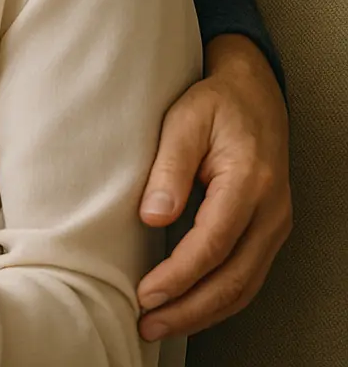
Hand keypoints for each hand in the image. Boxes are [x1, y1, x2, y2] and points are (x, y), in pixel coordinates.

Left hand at [136, 36, 291, 340]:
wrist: (253, 95)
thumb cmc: (213, 105)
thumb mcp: (183, 122)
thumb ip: (168, 169)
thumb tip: (153, 217)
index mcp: (250, 182)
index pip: (214, 243)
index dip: (179, 275)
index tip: (146, 294)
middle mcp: (271, 211)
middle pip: (234, 277)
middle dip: (190, 308)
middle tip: (147, 325)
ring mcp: (275, 224)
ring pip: (244, 285)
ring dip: (203, 312)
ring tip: (161, 326)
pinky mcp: (268, 231)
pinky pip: (247, 276)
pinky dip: (219, 300)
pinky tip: (189, 309)